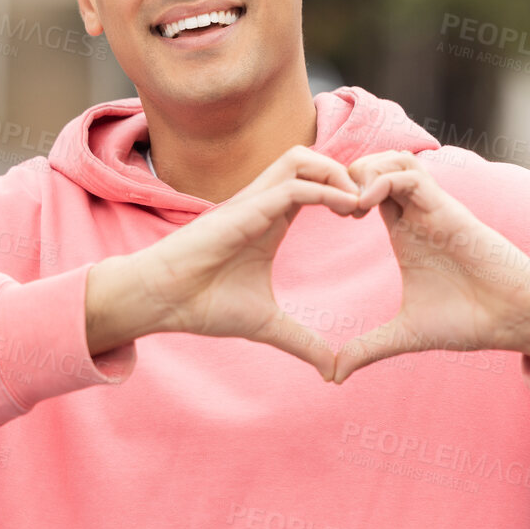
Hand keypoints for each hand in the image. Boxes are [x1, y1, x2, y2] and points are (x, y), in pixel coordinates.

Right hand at [85, 145, 364, 378]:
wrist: (159, 302)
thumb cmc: (202, 305)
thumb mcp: (266, 326)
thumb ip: (302, 342)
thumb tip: (332, 370)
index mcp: (271, 219)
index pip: (315, 183)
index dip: (345, 191)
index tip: (367, 217)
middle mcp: (264, 203)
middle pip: (312, 159)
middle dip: (346, 172)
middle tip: (370, 204)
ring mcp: (253, 201)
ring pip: (302, 158)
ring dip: (336, 173)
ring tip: (358, 203)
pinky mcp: (244, 209)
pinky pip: (292, 185)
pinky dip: (324, 190)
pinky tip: (345, 210)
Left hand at [330, 151, 529, 383]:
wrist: (513, 318)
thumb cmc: (468, 320)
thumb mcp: (405, 335)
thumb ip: (368, 348)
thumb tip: (334, 375)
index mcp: (403, 232)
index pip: (363, 190)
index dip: (336, 196)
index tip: (321, 222)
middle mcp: (416, 213)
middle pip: (374, 164)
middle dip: (344, 175)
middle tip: (327, 207)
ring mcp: (432, 207)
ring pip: (393, 159)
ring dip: (363, 171)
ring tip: (347, 205)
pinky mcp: (447, 208)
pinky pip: (410, 175)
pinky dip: (381, 180)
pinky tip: (364, 207)